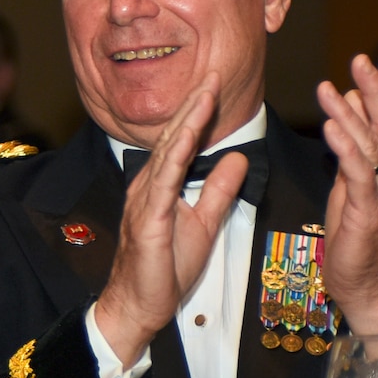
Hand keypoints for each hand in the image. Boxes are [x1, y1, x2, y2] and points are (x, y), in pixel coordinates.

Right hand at [93, 78, 249, 366]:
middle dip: (194, 103)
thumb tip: (238, 158)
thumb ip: (218, 190)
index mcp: (160, 185)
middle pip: (174, 137)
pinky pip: (163, 180)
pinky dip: (176, 154)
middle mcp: (148, 185)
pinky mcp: (147, 218)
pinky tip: (187, 135)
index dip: (199, 112)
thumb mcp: (203, 223)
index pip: (182, 141)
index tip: (216, 83)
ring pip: (169, 151)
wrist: (139, 306)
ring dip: (187, 120)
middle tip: (213, 71)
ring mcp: (144, 199)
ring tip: (204, 92)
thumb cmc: (164, 270)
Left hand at [316, 54, 377, 335]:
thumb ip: (356, 148)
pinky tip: (332, 126)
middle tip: (363, 60)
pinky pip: (357, 173)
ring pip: (373, 145)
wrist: (369, 286)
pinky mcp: (365, 211)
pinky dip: (345, 147)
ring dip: (351, 113)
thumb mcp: (356, 185)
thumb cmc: (359, 235)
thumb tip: (350, 106)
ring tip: (331, 87)